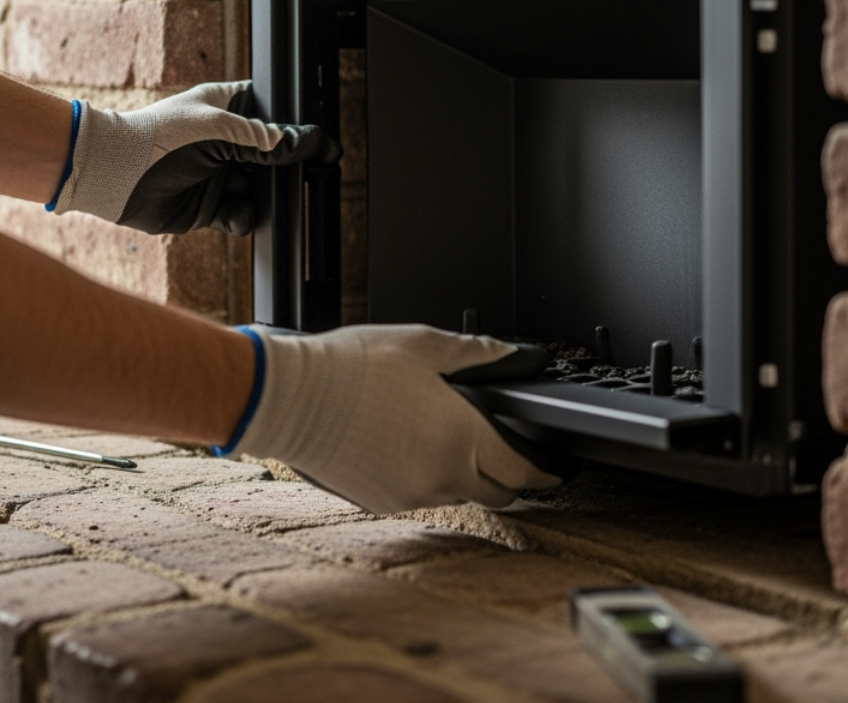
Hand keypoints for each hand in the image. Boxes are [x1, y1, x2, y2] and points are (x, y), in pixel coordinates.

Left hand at [52, 81, 337, 234]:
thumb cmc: (159, 137)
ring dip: (267, 196)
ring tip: (269, 196)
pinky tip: (239, 212)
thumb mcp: (220, 130)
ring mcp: (218, 174)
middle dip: (289, 168)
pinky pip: (240, 215)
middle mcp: (227, 142)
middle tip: (313, 174)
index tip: (321, 141)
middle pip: (273, 156)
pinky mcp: (209, 206)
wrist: (115, 174)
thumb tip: (307, 142)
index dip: (297, 128)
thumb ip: (265, 139)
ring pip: (260, 188)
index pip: (274, 114)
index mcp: (228, 108)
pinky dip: (244, 217)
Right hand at [221, 324, 564, 513]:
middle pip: (500, 492)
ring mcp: (412, 495)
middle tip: (509, 450)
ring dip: (465, 473)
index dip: (547, 470)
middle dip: (511, 476)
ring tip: (445, 436)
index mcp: (463, 438)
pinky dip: (427, 476)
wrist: (292, 400)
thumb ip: (478, 355)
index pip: (526, 471)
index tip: (556, 466)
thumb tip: (515, 355)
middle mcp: (443, 475)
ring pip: (460, 494)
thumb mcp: (424, 346)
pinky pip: (422, 495)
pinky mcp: (384, 502)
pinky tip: (407, 444)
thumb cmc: (353, 368)